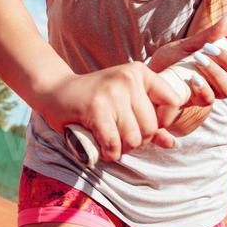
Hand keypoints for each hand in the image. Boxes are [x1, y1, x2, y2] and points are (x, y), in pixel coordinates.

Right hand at [38, 62, 183, 163]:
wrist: (54, 92)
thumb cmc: (94, 100)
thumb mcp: (125, 104)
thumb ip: (150, 121)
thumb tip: (170, 142)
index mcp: (139, 72)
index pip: (172, 101)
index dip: (163, 122)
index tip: (143, 124)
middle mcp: (128, 78)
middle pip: (151, 127)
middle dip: (137, 141)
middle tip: (120, 135)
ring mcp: (112, 92)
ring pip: (134, 139)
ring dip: (122, 149)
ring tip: (110, 140)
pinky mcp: (96, 108)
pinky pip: (114, 144)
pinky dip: (109, 153)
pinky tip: (101, 147)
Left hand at [148, 17, 226, 135]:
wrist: (150, 77)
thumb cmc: (172, 61)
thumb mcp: (189, 44)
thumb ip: (209, 35)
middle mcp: (226, 80)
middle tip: (212, 49)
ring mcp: (213, 92)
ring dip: (216, 72)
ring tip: (198, 57)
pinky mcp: (197, 102)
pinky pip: (208, 99)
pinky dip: (203, 87)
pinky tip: (192, 77)